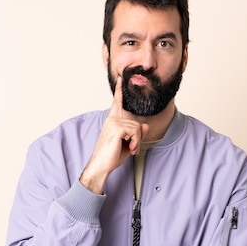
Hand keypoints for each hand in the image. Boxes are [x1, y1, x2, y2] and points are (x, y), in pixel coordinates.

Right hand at [80, 76, 148, 193]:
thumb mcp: (128, 144)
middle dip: (138, 137)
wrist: (101, 166)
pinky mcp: (117, 128)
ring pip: (137, 128)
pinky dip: (136, 142)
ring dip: (137, 141)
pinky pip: (135, 131)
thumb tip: (145, 126)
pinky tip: (130, 148)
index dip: (119, 91)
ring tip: (129, 149)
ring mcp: (113, 123)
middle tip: (131, 147)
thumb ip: (137, 134)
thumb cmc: (111, 156)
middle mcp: (112, 120)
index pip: (117, 103)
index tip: (121, 79)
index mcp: (112, 121)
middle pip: (136, 123)